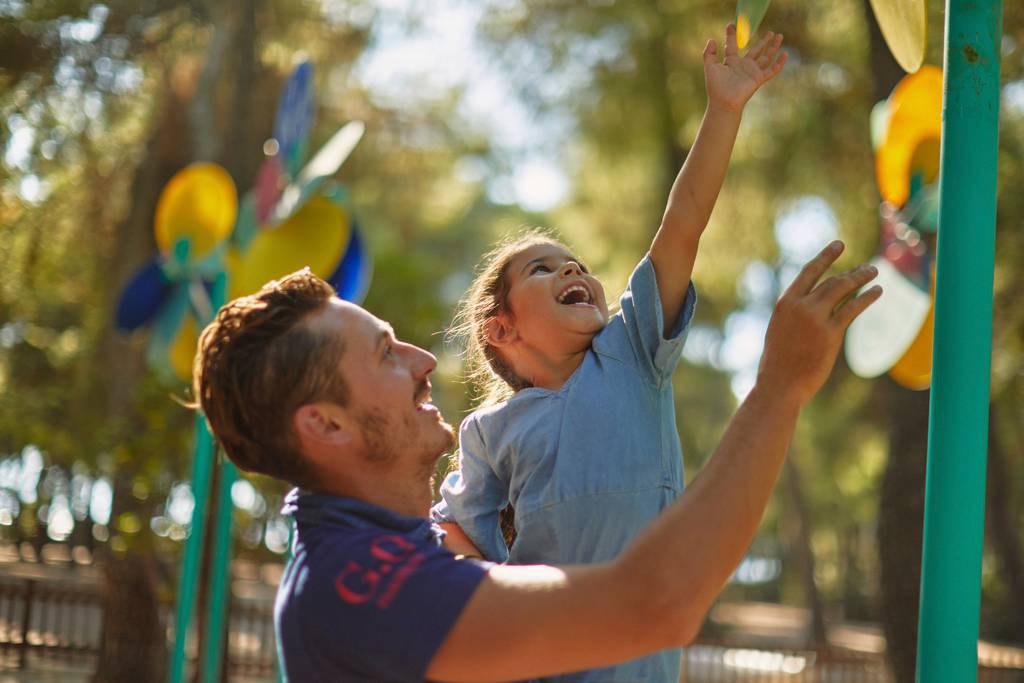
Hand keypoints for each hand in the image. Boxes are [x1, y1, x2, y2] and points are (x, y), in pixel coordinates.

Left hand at [703, 24, 786, 114]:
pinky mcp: (759, 79)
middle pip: (756, 51)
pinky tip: (785, 54)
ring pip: (766, 57)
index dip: (731, 36)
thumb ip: (709, 54)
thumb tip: (711, 40)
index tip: (731, 25)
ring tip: (779, 36)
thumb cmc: (716, 86)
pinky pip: (772, 70)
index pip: (733, 46)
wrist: (724, 101)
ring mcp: (752, 72)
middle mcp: (743, 66)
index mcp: (731, 63)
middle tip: (770, 32)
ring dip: (773, 47)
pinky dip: (779, 63)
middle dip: (763, 41)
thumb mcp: (710, 67)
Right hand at [758, 241, 881, 406]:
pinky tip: (877, 291)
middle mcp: (800, 306)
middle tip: (867, 267)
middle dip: (852, 271)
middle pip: (832, 280)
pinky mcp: (831, 333)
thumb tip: (815, 304)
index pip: (809, 272)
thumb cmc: (779, 362)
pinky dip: (867, 297)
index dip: (826, 256)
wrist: (780, 384)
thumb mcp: (781, 329)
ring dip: (861, 278)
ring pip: (843, 289)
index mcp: (785, 303)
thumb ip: (796, 314)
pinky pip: (853, 308)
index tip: (840, 244)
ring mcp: (816, 318)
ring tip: (874, 272)